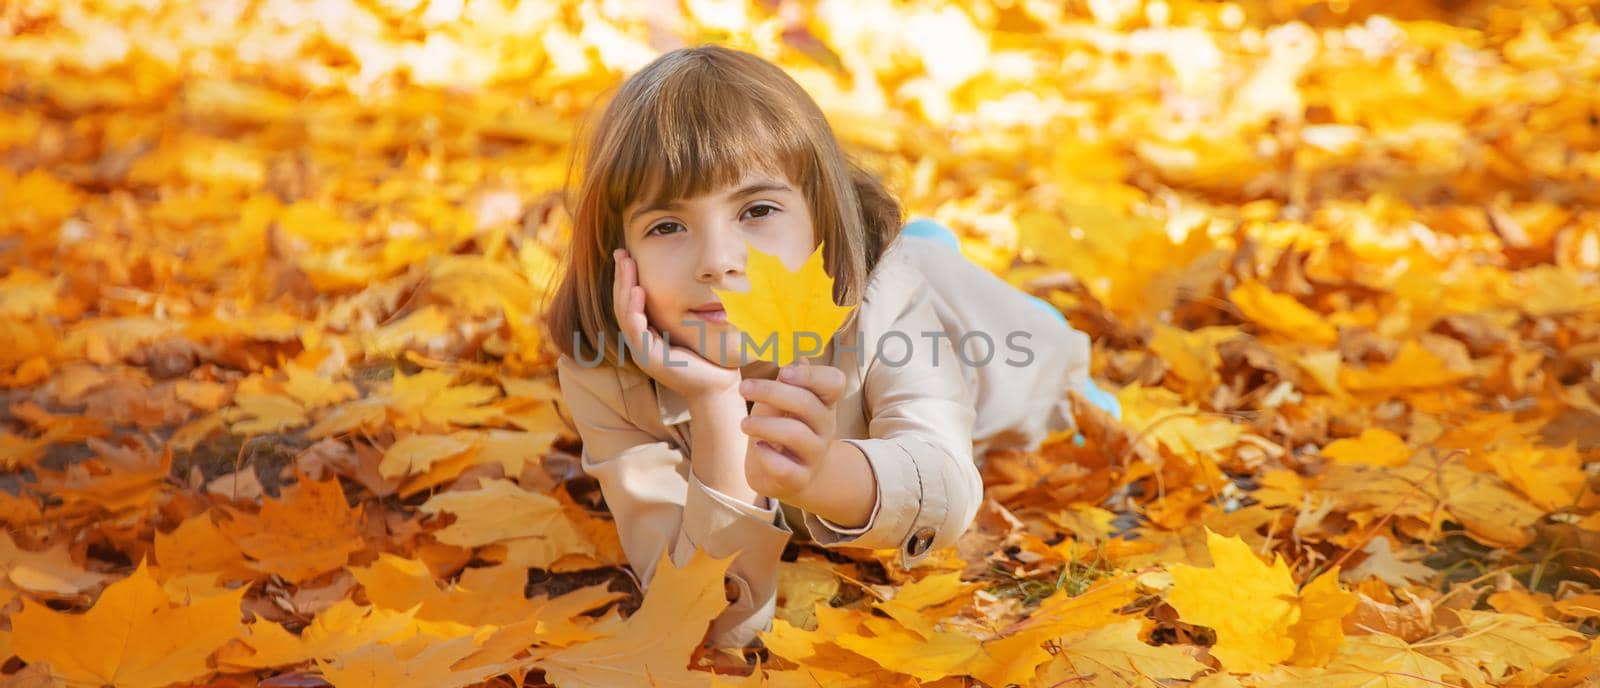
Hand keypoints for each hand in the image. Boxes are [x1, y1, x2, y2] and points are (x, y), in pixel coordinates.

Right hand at [614, 248, 740, 399]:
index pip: (628, 304)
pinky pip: (637, 332)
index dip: (625, 279)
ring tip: (627, 267)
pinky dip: (635, 311)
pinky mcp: (652, 360)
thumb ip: (683, 309)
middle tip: (621, 253)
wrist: (719, 387)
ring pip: (625, 317)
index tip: (626, 255)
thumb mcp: (692, 327)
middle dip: (620, 278)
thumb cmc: (710, 357)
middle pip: (622, 306)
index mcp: (647, 336)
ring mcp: (644, 353)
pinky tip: (638, 292)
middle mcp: (640, 344)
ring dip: (624, 290)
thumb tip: (690, 278)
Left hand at [738, 358, 846, 499]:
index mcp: (823, 402)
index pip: (834, 382)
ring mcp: (814, 454)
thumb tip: (795, 357)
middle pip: (807, 403)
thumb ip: (786, 384)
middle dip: (771, 392)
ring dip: (764, 424)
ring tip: (744, 423)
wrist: (789, 476)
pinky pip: (785, 467)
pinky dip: (766, 456)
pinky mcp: (799, 478)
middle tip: (744, 388)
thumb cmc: (783, 430)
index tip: (783, 371)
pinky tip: (758, 448)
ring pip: (795, 433)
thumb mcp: (782, 403)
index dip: (811, 374)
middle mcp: (825, 427)